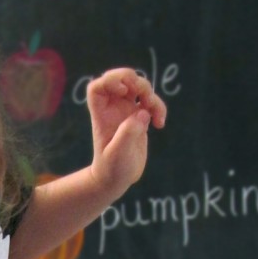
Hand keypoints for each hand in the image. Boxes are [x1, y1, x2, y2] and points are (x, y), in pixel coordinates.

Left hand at [87, 68, 166, 196]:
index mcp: (102, 115)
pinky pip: (151, 102)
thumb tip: (141, 113)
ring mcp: (127, 111)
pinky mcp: (140, 117)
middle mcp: (113, 109)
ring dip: (151, 95)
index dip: (109, 81)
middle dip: (135, 81)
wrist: (117, 179)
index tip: (123, 90)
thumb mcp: (118, 154)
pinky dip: (159, 108)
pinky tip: (160, 124)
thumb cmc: (112, 169)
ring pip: (140, 88)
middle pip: (121, 79)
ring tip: (155, 116)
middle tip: (143, 96)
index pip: (97, 87)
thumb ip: (127, 133)